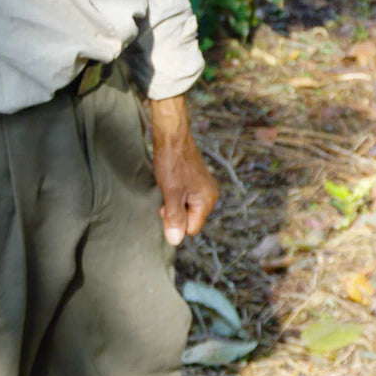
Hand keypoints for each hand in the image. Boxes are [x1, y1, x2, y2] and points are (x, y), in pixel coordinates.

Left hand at [150, 95, 218, 244]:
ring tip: (167, 185)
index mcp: (208, 200)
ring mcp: (203, 186)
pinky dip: (175, 193)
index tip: (165, 205)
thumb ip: (174, 218)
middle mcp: (210, 195)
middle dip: (175, 212)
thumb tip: (175, 241)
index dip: (175, 222)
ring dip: (173, 201)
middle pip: (189, 219)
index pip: (191, 229)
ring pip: (185, 207)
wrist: (172, 134)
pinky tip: (169, 181)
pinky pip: (185, 196)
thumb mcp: (170, 193)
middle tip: (165, 195)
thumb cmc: (172, 162)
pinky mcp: (195, 179)